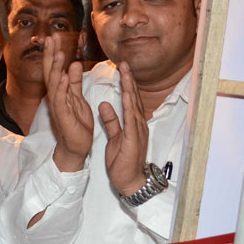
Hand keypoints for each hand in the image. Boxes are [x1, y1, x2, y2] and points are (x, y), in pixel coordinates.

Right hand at [42, 34, 93, 171]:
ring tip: (57, 52)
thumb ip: (75, 82)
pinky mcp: (63, 117)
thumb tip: (74, 64)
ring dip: (55, 68)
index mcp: (60, 92)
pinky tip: (64, 76)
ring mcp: (58, 107)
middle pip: (51, 73)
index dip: (53, 53)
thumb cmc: (76, 124)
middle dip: (50, 55)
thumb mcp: (77, 99)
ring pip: (54, 84)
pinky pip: (61, 100)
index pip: (55, 69)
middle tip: (49, 38)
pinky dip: (62, 88)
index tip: (54, 37)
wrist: (76, 148)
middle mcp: (56, 98)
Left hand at [98, 62, 149, 195]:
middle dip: (130, 80)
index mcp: (133, 123)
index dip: (126, 84)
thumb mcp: (115, 137)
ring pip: (134, 105)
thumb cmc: (123, 160)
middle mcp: (138, 124)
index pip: (130, 100)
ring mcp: (138, 131)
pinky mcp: (133, 139)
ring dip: (130, 88)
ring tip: (126, 73)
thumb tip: (104, 104)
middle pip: (134, 98)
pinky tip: (127, 95)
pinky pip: (131, 120)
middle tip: (124, 63)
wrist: (129, 180)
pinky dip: (129, 106)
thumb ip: (111, 120)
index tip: (121, 70)